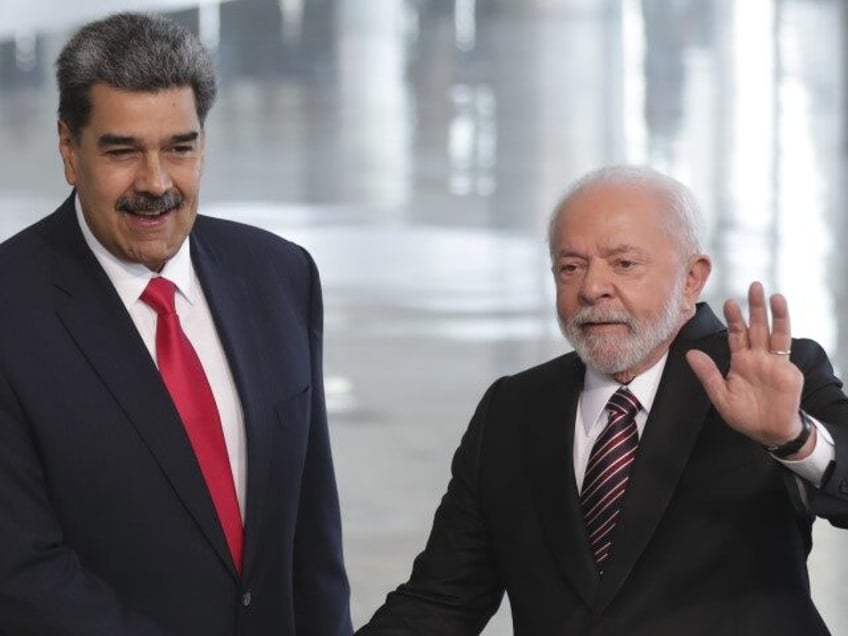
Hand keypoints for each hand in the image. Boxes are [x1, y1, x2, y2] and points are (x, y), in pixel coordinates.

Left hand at [685, 282, 807, 451]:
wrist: (767, 432)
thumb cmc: (744, 416)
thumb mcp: (720, 396)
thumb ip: (707, 374)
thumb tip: (690, 353)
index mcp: (740, 361)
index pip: (736, 334)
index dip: (733, 319)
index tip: (728, 302)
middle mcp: (757, 357)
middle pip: (756, 326)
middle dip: (754, 307)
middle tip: (753, 285)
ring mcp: (773, 362)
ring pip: (773, 332)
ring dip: (773, 313)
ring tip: (772, 295)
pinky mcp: (786, 369)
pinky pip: (784, 346)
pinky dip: (784, 329)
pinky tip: (781, 314)